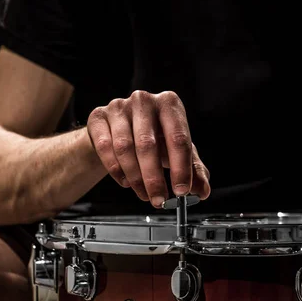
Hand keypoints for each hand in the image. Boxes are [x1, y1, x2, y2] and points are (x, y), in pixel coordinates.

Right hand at [87, 90, 210, 206]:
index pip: (178, 139)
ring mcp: (119, 107)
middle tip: (159, 200)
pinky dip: (116, 169)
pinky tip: (126, 181)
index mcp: (170, 104)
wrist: (120, 128)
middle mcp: (144, 100)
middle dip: (154, 179)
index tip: (181, 191)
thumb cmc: (154, 137)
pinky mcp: (98, 117)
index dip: (181, 169)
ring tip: (144, 193)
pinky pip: (104, 147)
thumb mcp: (177, 150)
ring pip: (125, 148)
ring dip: (135, 177)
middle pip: (148, 145)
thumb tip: (203, 191)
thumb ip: (193, 170)